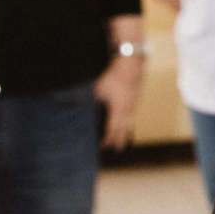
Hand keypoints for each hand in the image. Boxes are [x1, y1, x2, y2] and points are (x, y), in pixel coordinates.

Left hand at [95, 15, 144, 149]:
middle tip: (116, 150)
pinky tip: (128, 121)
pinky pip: (133, 114)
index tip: (102, 147)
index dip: (107, 139)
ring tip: (124, 140)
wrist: (131, 63)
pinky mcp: (137, 98)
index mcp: (117, 110)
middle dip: (119, 140)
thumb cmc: (113, 76)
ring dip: (126, 132)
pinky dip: (130, 121)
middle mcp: (128, 110)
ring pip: (130, 122)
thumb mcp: (97, 89)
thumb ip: (89, 100)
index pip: (112, 129)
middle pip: (124, 129)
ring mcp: (134, 104)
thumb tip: (77, 108)